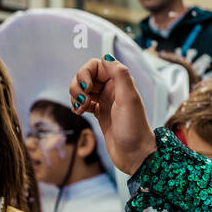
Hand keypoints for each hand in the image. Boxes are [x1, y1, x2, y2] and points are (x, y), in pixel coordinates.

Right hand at [70, 56, 156, 173]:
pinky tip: (79, 112)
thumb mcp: (129, 99)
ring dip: (76, 96)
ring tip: (80, 108)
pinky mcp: (100, 113)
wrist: (135, 155)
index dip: (86, 72)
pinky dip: (77, 105)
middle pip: (86, 76)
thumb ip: (120, 75)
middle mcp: (113, 89)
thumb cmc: (134, 128)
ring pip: (83, 89)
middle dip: (78, 85)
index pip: (96, 65)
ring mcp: (106, 101)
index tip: (86, 87)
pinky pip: (83, 102)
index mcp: (121, 82)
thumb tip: (106, 56)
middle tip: (82, 100)